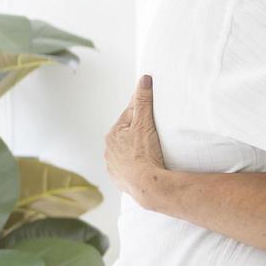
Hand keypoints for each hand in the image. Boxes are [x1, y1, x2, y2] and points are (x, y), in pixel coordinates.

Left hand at [104, 75, 168, 207]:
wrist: (147, 185)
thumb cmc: (145, 154)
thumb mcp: (145, 122)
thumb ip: (143, 100)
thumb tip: (143, 79)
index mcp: (113, 134)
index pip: (129, 115)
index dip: (143, 111)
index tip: (153, 109)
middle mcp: (109, 151)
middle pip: (128, 134)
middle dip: (139, 131)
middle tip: (156, 133)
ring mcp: (114, 167)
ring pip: (127, 152)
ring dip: (137, 150)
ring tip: (152, 151)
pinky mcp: (121, 181)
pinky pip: (129, 169)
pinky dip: (137, 166)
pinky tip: (147, 166)